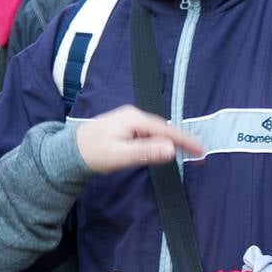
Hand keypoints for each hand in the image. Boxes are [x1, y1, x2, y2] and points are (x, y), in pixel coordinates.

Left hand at [74, 106, 203, 173]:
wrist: (71, 150)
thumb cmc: (93, 153)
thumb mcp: (120, 155)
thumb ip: (146, 152)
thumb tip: (170, 149)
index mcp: (134, 119)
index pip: (166, 130)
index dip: (185, 140)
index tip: (201, 150)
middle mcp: (134, 115)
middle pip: (164, 128)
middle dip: (182, 141)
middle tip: (199, 155)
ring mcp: (130, 119)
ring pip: (158, 130)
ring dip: (173, 140)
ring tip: (189, 152)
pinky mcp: (127, 125)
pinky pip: (150, 132)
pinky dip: (162, 139)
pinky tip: (167, 146)